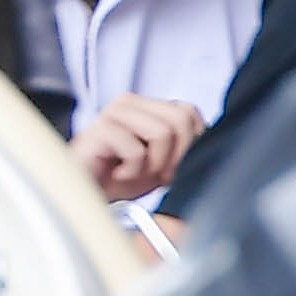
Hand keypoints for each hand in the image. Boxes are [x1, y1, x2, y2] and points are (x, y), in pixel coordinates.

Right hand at [72, 93, 201, 202]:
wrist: (85, 193)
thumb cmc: (120, 178)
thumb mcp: (163, 163)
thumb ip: (185, 148)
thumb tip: (210, 145)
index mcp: (146, 106)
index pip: (189, 111)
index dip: (190, 144)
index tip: (173, 167)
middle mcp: (130, 102)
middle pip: (180, 118)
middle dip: (176, 155)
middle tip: (157, 174)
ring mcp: (113, 113)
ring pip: (161, 132)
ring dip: (153, 164)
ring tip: (135, 172)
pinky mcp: (99, 130)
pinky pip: (135, 149)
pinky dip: (132, 171)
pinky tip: (118, 174)